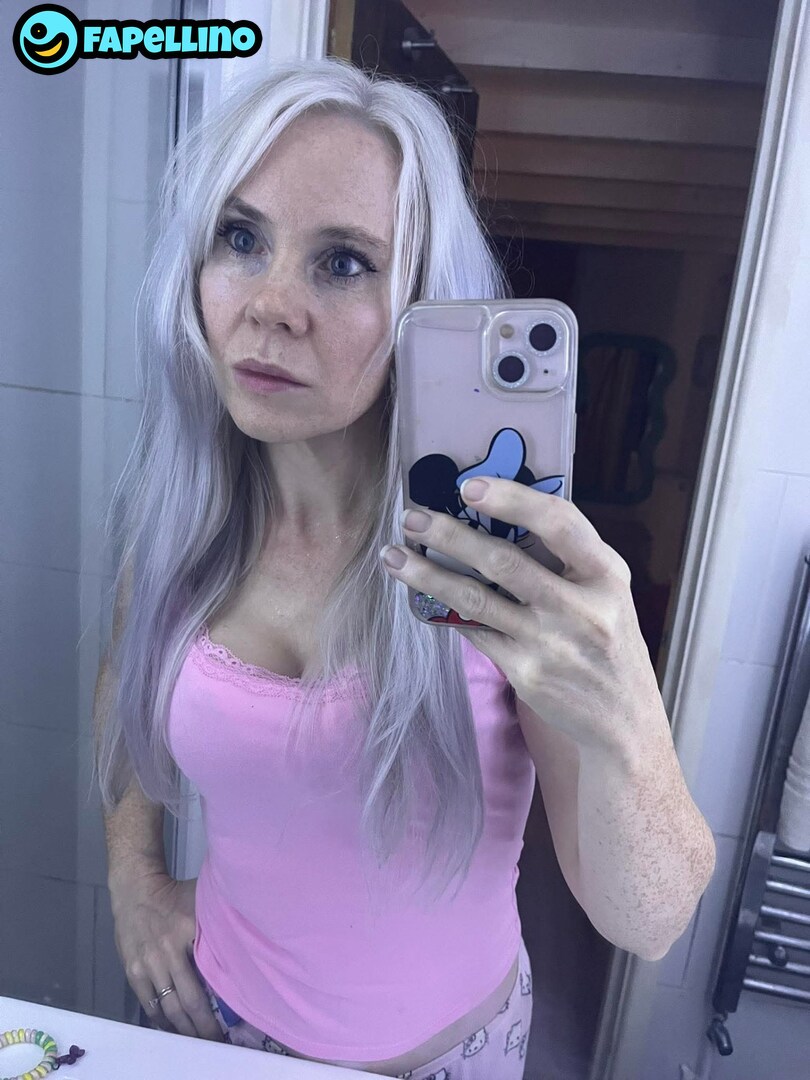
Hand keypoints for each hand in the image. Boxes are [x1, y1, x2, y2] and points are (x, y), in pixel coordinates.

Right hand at [110, 870, 223, 1041]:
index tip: (231, 1022)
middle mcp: (168, 954)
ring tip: (196, 1042)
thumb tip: (243, 942)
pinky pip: (148, 1003)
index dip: (217, 1004)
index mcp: (188, 933)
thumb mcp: (201, 901)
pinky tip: (172, 1029)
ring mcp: (148, 965)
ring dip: (183, 1028)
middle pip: (188, 1001)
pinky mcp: (133, 971)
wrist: (135, 890)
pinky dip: (161, 1019)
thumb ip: (216, 924)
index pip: (207, 978)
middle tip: (216, 1042)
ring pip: (168, 1007)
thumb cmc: (175, 895)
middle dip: (202, 1026)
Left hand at [381, 476, 662, 754]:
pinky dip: (444, 612)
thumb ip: (565, 557)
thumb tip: (495, 515)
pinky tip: (420, 598)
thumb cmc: (606, 640)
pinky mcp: (526, 672)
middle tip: (413, 518)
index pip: (560, 522)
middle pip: (504, 561)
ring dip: (428, 575)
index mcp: (605, 572)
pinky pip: (475, 632)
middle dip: (450, 535)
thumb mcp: (605, 590)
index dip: (513, 499)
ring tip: (394, 556)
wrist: (623, 718)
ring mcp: (550, 642)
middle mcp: (580, 606)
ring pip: (476, 599)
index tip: (469, 486)